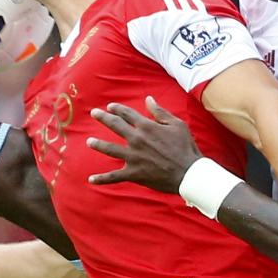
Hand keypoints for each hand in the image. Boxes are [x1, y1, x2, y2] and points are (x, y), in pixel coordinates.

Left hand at [87, 96, 201, 192]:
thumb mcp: (177, 124)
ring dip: (98, 144)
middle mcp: (137, 140)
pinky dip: (102, 179)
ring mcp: (133, 157)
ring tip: (89, 142)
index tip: (110, 106)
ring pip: (110, 149)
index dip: (117, 108)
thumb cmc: (185, 147)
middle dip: (103, 117)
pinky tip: (91, 179)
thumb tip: (148, 99)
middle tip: (94, 113)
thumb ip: (160, 112)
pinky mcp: (134, 173)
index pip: (127, 114)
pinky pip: (114, 177)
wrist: (189, 173)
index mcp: (147, 127)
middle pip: (115, 125)